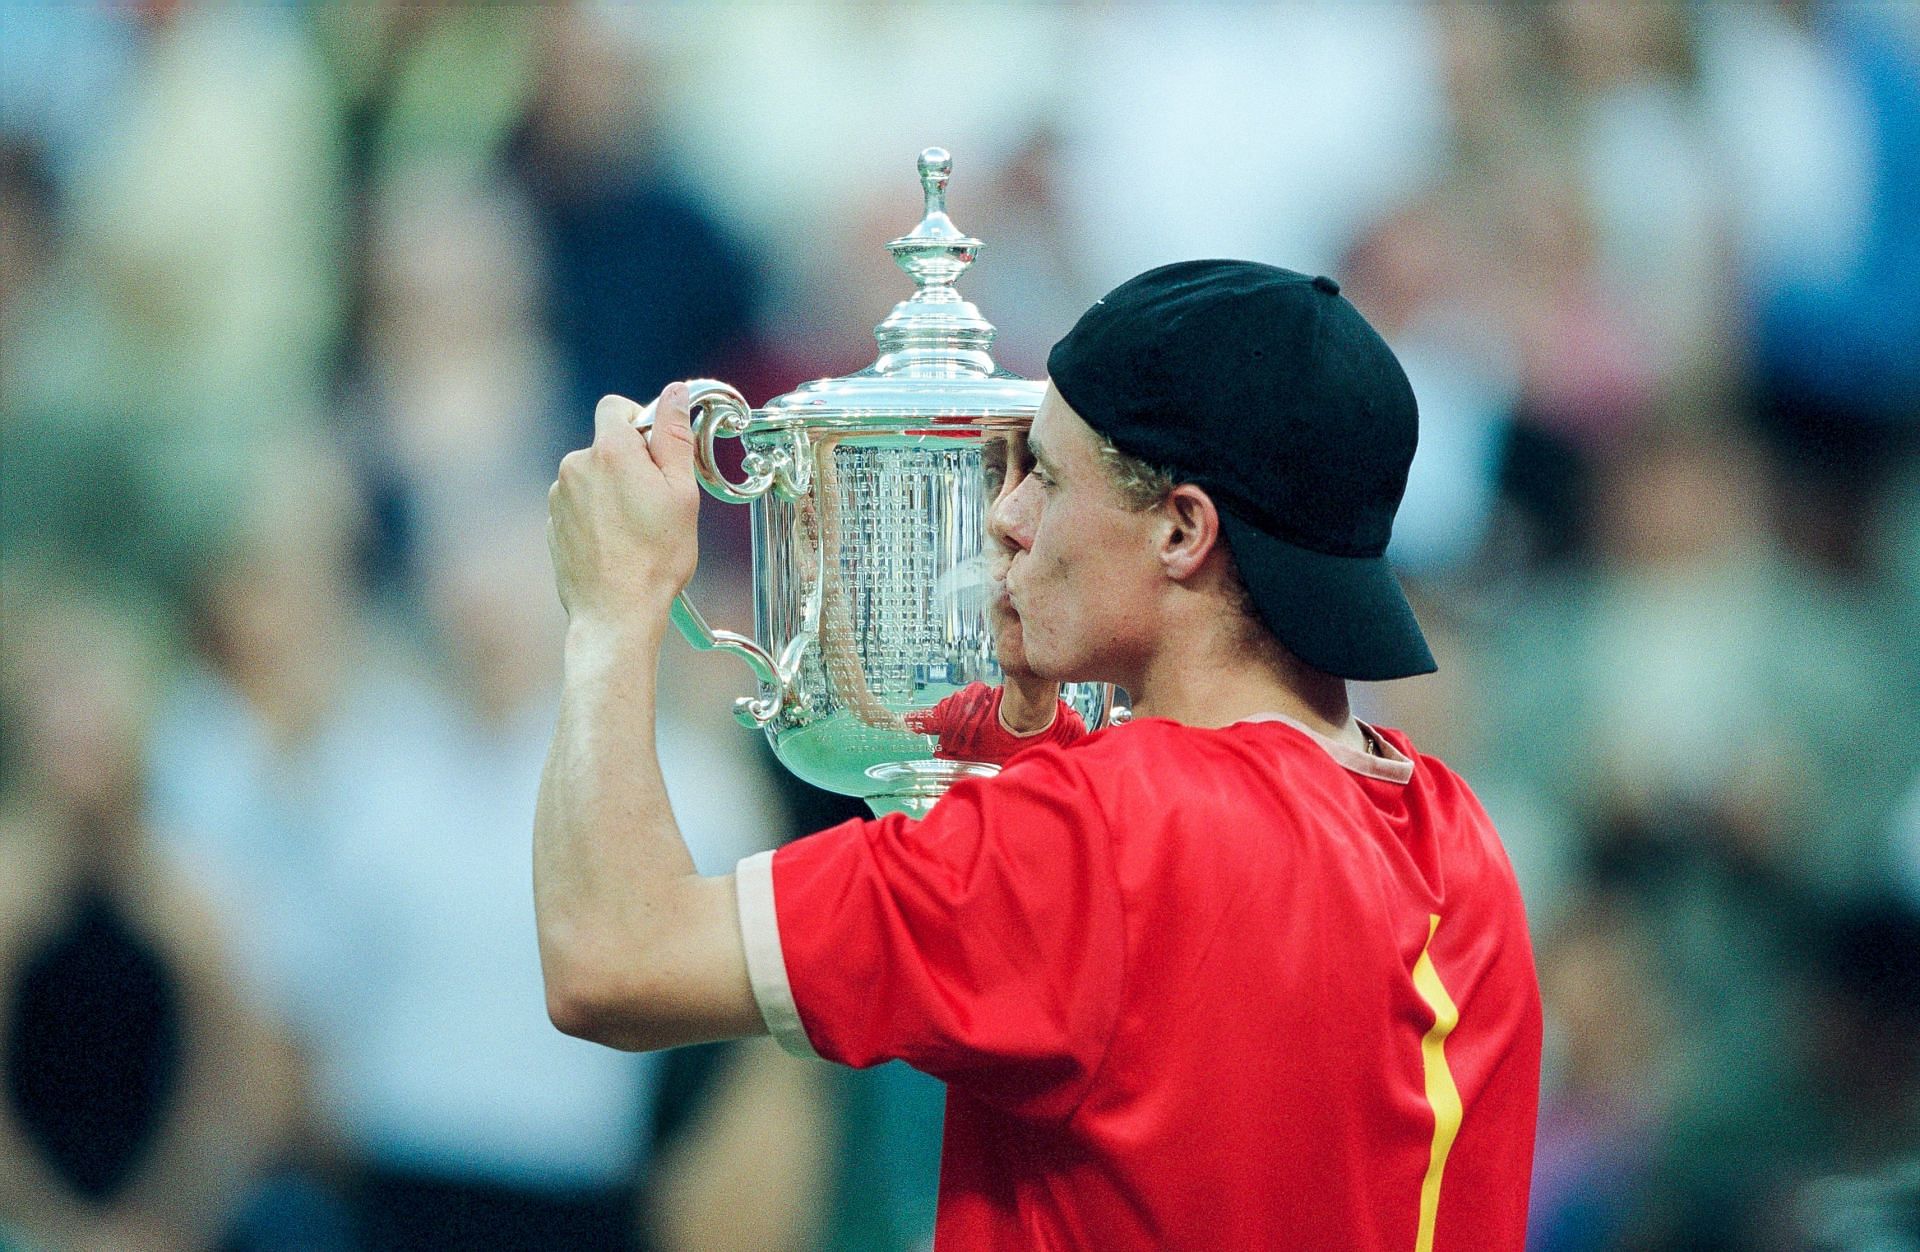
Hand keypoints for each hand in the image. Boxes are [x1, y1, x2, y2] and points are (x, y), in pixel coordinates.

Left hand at [548, 386, 698, 626]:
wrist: (616, 612)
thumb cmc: (655, 557)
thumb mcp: (681, 492)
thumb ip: (675, 436)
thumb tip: (675, 393)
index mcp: (609, 451)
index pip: (615, 406)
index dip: (640, 420)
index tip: (659, 451)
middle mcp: (575, 466)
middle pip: (606, 444)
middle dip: (632, 462)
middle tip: (657, 500)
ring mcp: (559, 496)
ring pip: (594, 475)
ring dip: (614, 490)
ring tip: (637, 529)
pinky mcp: (553, 522)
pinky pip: (580, 503)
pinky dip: (598, 513)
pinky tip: (617, 543)